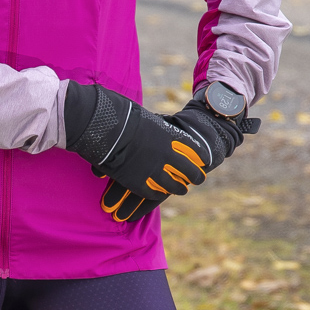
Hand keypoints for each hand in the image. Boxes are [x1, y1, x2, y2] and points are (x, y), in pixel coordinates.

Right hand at [64, 83, 207, 221]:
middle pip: (189, 170)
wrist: (105, 128)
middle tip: (198, 178)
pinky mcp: (139, 183)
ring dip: (180, 188)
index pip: (192, 148)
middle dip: (195, 175)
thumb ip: (155, 126)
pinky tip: (161, 194)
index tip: (204, 159)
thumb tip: (157, 125)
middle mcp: (167, 155)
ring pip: (175, 185)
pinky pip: (154, 193)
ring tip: (183, 189)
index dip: (199, 154)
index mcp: (169, 136)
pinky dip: (159, 193)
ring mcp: (154, 171)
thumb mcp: (145, 117)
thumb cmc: (121, 115)